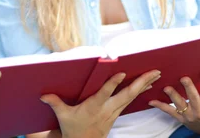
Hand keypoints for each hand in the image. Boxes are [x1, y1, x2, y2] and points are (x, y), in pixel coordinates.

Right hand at [40, 70, 161, 137]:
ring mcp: (114, 111)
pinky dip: (140, 91)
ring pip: (132, 96)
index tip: (121, 73)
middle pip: (127, 94)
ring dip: (145, 84)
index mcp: (94, 107)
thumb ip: (55, 102)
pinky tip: (148, 84)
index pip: (105, 93)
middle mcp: (107, 108)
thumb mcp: (63, 116)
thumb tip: (43, 95)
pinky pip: (131, 100)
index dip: (113, 83)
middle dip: (141, 83)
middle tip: (154, 72)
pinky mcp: (117, 112)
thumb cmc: (73, 128)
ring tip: (156, 73)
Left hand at [149, 70, 199, 133]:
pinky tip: (151, 101)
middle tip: (184, 78)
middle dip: (188, 87)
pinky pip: (169, 111)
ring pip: (180, 104)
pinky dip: (160, 106)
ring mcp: (190, 115)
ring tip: (166, 88)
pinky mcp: (181, 118)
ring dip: (172, 96)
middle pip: (193, 97)